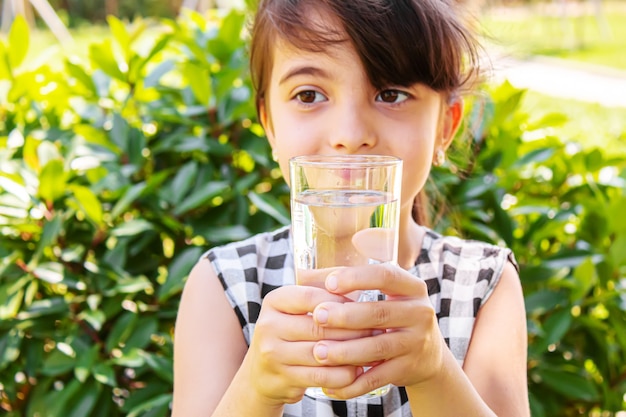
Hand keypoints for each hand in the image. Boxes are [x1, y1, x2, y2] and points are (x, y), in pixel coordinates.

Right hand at [241, 284, 375, 405]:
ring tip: (374, 350)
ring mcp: (273, 354)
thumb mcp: (299, 306)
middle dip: (353, 329)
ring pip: (322, 353)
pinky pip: (321, 377)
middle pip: (319, 326)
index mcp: (274, 301)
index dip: (340, 302)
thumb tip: (357, 277)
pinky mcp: (282, 379)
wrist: (263, 373)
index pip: (310, 297)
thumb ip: (324, 288)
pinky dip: (343, 375)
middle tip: (378, 330)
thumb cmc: (292, 331)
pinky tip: (359, 371)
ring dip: (353, 354)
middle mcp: (268, 326)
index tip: (363, 306)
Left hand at [309, 263, 445, 398]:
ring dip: (346, 351)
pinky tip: (331, 384)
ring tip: (319, 352)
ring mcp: (416, 342)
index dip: (357, 278)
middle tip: (318, 317)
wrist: (427, 355)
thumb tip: (303, 275)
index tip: (330, 283)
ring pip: (378, 347)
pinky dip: (353, 384)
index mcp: (411, 287)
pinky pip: (378, 377)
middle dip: (345, 316)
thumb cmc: (391, 315)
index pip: (386, 276)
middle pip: (379, 312)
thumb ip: (348, 283)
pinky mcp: (409, 369)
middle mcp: (419, 313)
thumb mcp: (382, 294)